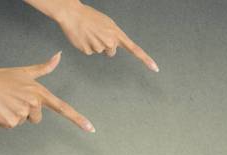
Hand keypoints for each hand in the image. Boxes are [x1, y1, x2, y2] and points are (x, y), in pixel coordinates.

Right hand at [0, 51, 94, 130]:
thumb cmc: (3, 78)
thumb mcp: (25, 72)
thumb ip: (44, 68)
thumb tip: (59, 56)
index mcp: (40, 92)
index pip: (63, 108)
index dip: (78, 119)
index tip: (91, 129)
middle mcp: (34, 103)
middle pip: (37, 119)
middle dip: (26, 112)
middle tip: (13, 100)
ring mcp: (23, 112)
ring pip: (22, 122)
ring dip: (13, 115)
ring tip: (5, 102)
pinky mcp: (11, 121)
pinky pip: (11, 126)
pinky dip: (4, 121)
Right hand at [26, 0, 157, 70]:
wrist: (72, 14)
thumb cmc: (89, 17)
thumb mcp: (107, 24)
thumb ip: (113, 36)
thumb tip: (112, 50)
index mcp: (117, 34)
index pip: (135, 49)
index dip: (145, 59)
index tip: (155, 68)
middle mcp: (110, 41)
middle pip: (111, 52)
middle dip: (105, 45)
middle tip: (96, 33)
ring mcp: (99, 47)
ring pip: (100, 52)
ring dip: (94, 44)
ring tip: (88, 33)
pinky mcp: (88, 51)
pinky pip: (90, 52)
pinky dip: (86, 46)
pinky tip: (83, 37)